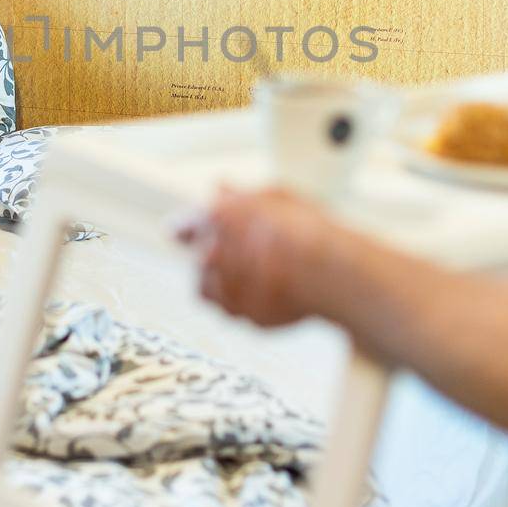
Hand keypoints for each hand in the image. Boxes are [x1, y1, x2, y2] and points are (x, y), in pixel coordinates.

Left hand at [175, 186, 336, 327]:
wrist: (326, 270)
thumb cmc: (305, 228)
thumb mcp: (275, 195)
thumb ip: (240, 195)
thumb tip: (222, 189)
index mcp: (213, 219)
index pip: (182, 226)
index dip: (185, 229)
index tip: (182, 233)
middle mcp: (210, 256)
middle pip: (199, 259)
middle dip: (214, 255)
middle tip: (243, 252)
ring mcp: (225, 291)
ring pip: (208, 289)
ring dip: (221, 283)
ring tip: (252, 274)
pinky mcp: (244, 317)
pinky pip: (235, 311)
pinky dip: (245, 304)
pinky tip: (268, 291)